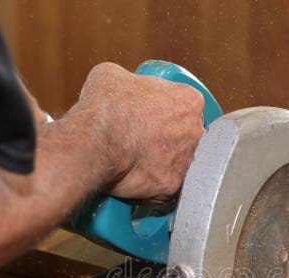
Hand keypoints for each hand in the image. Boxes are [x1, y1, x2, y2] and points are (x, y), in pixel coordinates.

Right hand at [75, 62, 204, 198]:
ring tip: (138, 162)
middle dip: (169, 141)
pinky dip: (151, 187)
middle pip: (187, 138)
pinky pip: (164, 190)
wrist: (94, 140)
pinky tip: (135, 179)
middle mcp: (194, 132)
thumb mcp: (114, 75)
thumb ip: (132, 82)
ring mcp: (186, 162)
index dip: (169, 113)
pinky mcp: (171, 187)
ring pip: (178, 166)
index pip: (187, 107)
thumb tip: (125, 88)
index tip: (155, 118)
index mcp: (189, 100)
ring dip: (162, 165)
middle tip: (145, 141)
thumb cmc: (105, 107)